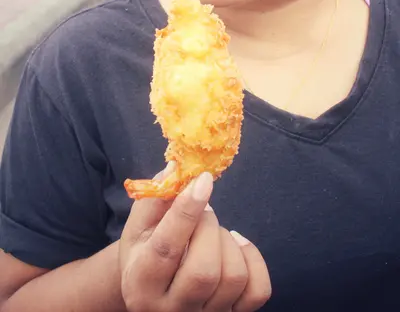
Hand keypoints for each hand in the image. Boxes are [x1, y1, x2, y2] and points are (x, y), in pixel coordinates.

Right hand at [119, 166, 270, 311]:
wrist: (153, 291)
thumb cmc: (145, 251)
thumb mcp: (139, 226)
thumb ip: (156, 197)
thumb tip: (178, 168)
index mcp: (140, 284)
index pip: (166, 249)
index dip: (187, 211)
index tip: (203, 180)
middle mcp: (170, 310)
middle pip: (204, 270)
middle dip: (208, 227)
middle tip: (202, 212)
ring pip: (233, 277)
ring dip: (227, 241)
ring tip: (211, 232)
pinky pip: (258, 290)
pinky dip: (252, 258)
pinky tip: (235, 246)